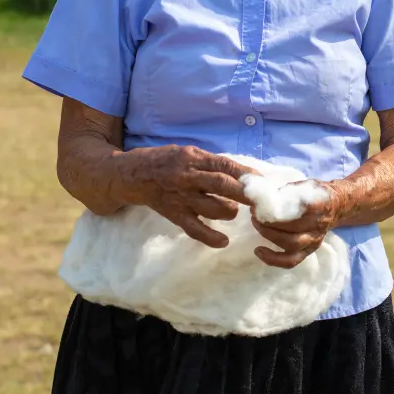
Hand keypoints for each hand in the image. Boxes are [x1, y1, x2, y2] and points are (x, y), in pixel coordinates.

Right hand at [117, 145, 258, 248]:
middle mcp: (188, 176)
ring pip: (212, 207)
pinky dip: (210, 237)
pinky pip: (194, 228)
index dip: (244, 173)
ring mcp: (181, 197)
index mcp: (193, 158)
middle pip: (221, 185)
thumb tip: (240, 173)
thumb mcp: (187, 153)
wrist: (133, 175)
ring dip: (229, 211)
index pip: (224, 165)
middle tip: (260, 200)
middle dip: (244, 193)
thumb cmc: (165, 161)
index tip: (261, 180)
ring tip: (235, 212)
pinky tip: (224, 241)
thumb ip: (210, 163)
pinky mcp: (174, 214)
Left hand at [251, 181, 344, 268]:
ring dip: (269, 235)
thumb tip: (263, 193)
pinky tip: (258, 251)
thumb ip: (289, 190)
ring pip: (291, 244)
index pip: (297, 208)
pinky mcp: (309, 252)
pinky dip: (273, 259)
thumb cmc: (315, 192)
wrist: (336, 206)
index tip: (261, 201)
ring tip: (256, 223)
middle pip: (292, 227)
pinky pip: (291, 261)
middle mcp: (318, 225)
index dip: (277, 206)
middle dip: (269, 220)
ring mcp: (314, 240)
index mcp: (319, 205)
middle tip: (255, 212)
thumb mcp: (305, 185)